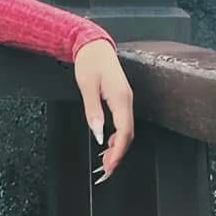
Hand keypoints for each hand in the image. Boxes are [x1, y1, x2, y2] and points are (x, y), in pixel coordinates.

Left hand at [74, 39, 133, 184]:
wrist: (93, 44)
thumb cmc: (89, 61)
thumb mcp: (87, 86)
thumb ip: (93, 110)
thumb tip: (98, 135)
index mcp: (120, 98)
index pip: (124, 131)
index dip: (118, 151)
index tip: (109, 166)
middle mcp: (127, 100)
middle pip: (129, 134)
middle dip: (119, 154)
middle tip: (106, 171)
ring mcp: (125, 99)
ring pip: (127, 130)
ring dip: (118, 147)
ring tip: (106, 162)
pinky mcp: (121, 99)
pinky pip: (124, 122)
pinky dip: (118, 136)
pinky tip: (108, 143)